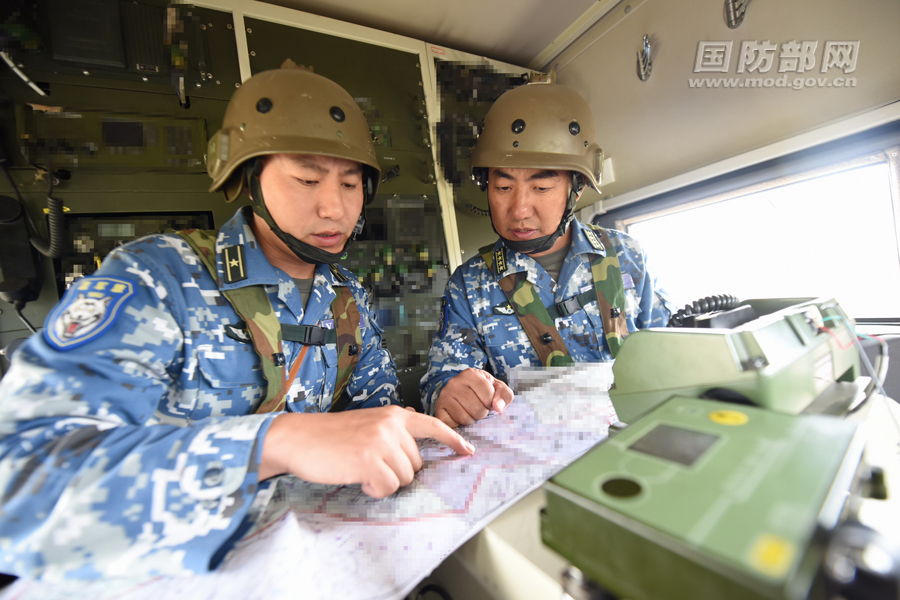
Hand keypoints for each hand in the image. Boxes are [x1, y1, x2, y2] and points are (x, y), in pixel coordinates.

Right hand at [259, 405, 474, 497]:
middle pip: (417, 464)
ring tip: (361, 471)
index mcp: (393, 414)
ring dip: (385, 482)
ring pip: (404, 478)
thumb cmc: (331, 436)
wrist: (298, 438)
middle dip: (397, 472)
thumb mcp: (367, 423)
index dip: (453, 440)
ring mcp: (381, 442)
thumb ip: (391, 431)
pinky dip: (374, 490)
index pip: (433, 425)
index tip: (468, 451)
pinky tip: (357, 479)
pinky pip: (388, 488)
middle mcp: (392, 425)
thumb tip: (414, 446)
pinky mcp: (369, 461)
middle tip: (370, 466)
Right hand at [434, 368, 513, 427]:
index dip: (491, 403)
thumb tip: (498, 407)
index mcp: (471, 374)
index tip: (488, 401)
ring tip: (469, 411)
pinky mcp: (438, 409)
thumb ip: (504, 395)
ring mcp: (444, 395)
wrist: (461, 391)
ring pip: (465, 419)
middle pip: (478, 410)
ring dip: (471, 419)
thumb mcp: (498, 388)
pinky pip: (453, 424)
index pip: (488, 396)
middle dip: (482, 413)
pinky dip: (459, 425)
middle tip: (478, 407)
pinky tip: (460, 416)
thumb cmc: (483, 390)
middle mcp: (454, 382)